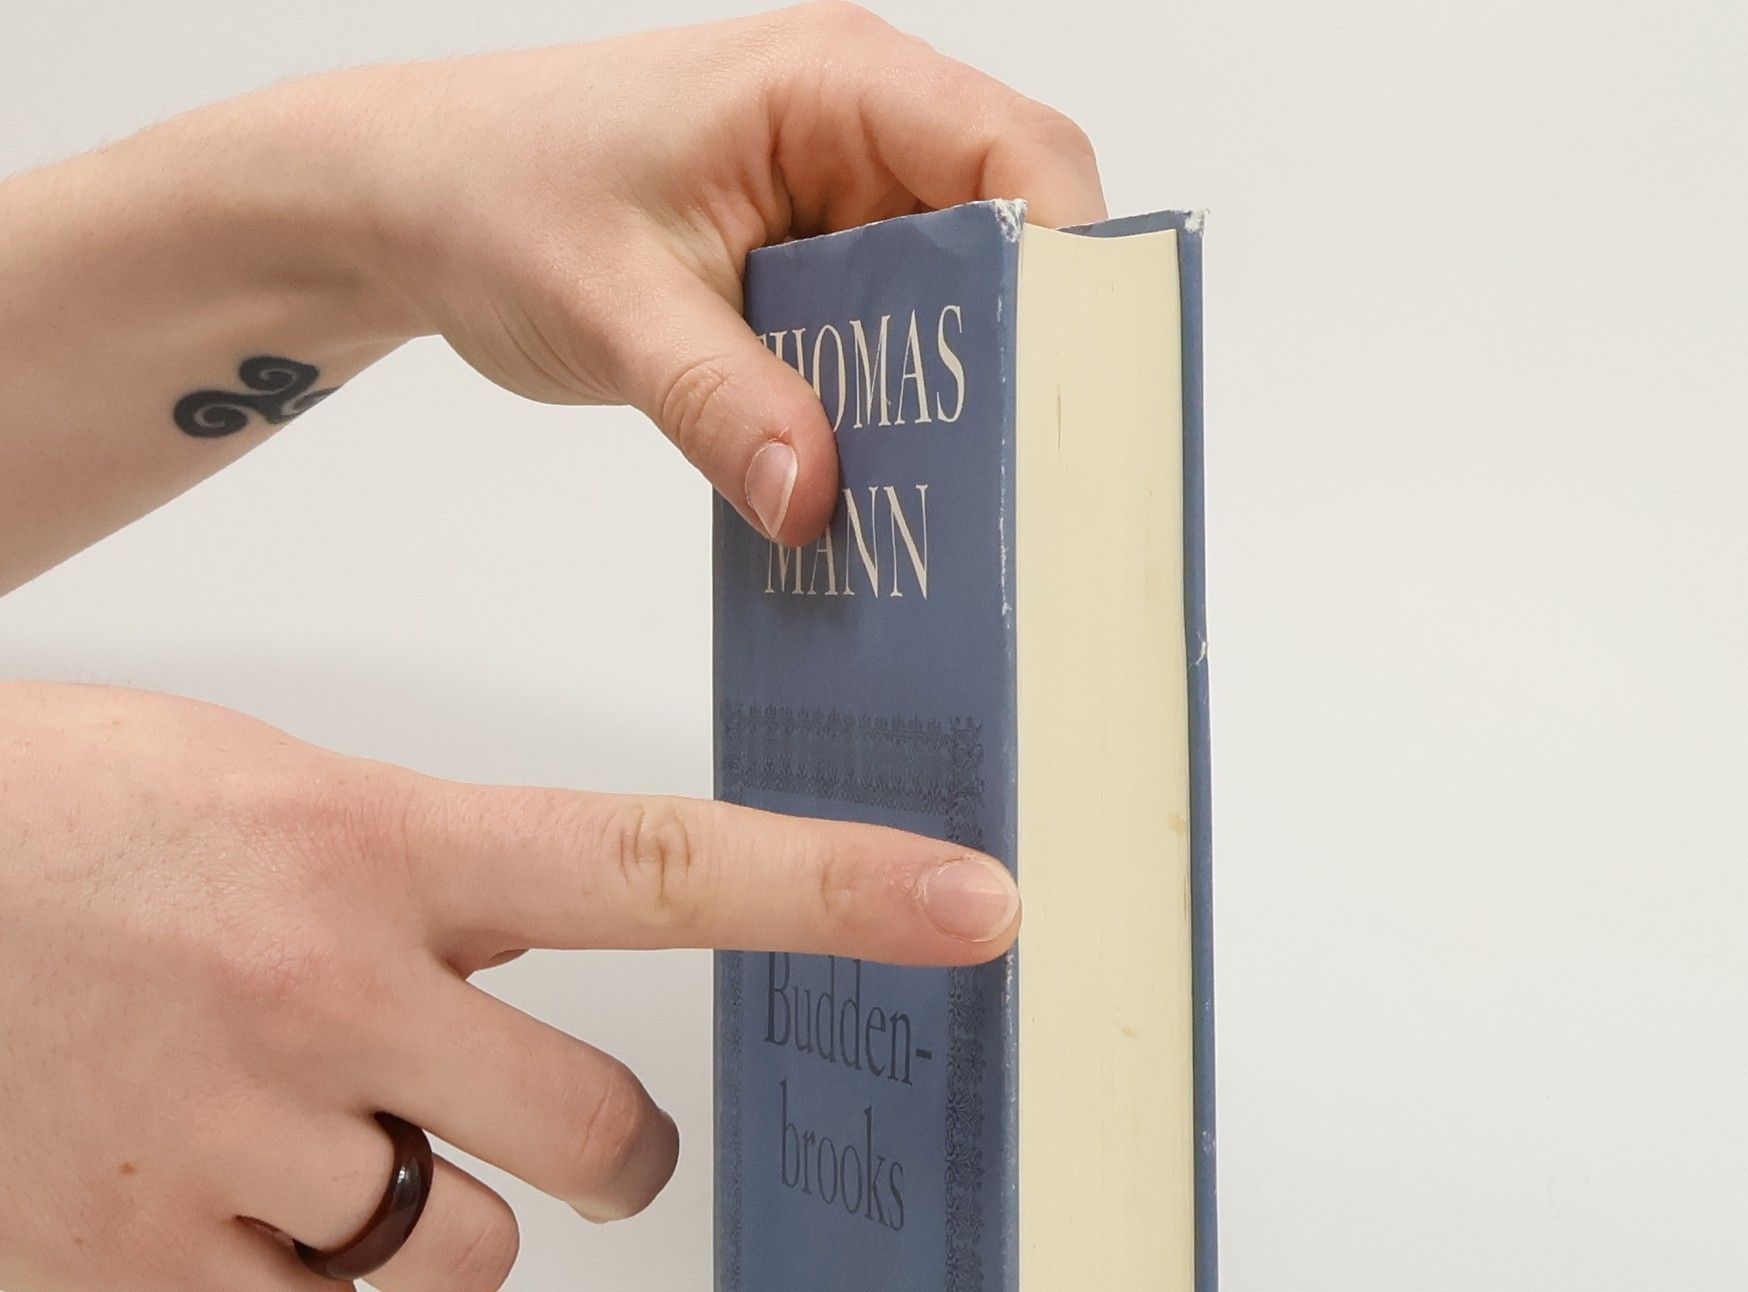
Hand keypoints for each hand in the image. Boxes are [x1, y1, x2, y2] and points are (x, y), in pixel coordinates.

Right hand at [0, 684, 1019, 1291]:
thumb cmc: (49, 826)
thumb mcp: (262, 791)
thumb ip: (417, 881)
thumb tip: (527, 972)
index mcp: (374, 843)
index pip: (659, 865)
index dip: (838, 891)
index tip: (982, 903)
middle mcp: (331, 990)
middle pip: (607, 1145)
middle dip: (605, 1156)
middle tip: (543, 1124)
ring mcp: (242, 1137)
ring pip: (468, 1255)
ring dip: (426, 1215)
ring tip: (298, 1129)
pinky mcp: (150, 1261)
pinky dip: (294, 1283)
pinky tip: (206, 1193)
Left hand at [312, 1, 1106, 542]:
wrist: (411, 204)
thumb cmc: (493, 193)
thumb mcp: (610, 305)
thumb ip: (718, 400)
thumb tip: (818, 499)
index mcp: (831, 83)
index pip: (1016, 151)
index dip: (1070, 263)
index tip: (1082, 385)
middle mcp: (859, 136)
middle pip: (1009, 239)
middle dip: (1024, 354)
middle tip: (1027, 472)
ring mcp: (841, 210)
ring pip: (960, 307)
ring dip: (960, 400)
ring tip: (961, 499)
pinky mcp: (814, 278)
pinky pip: (895, 348)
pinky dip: (897, 416)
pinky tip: (884, 485)